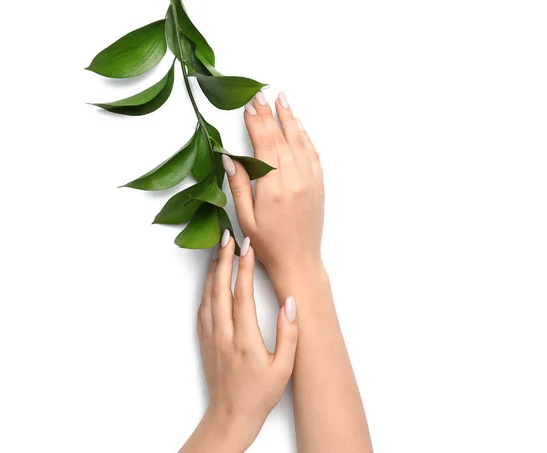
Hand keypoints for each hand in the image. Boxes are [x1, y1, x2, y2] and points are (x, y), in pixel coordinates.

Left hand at [197, 230, 297, 443]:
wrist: (230, 417)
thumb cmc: (260, 395)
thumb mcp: (284, 368)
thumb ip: (288, 335)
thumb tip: (290, 303)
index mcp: (245, 340)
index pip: (243, 295)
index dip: (244, 268)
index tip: (247, 247)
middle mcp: (223, 334)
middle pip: (220, 289)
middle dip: (223, 259)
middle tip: (227, 237)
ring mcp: (210, 337)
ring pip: (208, 296)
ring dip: (212, 270)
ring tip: (218, 250)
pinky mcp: (204, 341)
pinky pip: (203, 309)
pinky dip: (206, 289)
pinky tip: (211, 279)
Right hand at [222, 91, 323, 285]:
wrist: (299, 261)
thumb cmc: (268, 245)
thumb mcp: (245, 219)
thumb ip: (239, 186)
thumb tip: (229, 157)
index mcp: (274, 188)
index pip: (264, 145)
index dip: (256, 123)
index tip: (248, 106)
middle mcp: (295, 180)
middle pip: (281, 138)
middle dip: (269, 114)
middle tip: (259, 95)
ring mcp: (310, 181)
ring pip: (299, 142)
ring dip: (289, 119)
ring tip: (281, 99)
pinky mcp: (318, 185)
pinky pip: (312, 154)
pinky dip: (305, 137)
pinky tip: (299, 126)